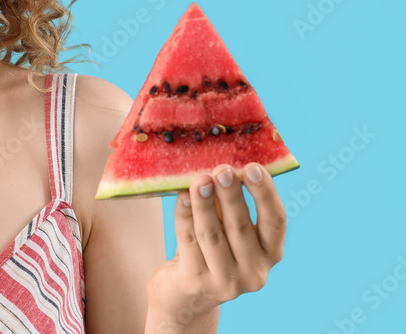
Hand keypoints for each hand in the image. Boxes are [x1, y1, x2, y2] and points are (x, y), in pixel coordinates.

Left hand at [146, 162, 286, 320]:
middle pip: (241, 227)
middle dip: (230, 195)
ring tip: (199, 178)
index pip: (275, 222)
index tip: (253, 167)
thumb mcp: (228, 229)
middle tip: (222, 169)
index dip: (265, 194)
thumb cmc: (210, 249)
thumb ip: (229, 203)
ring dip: (204, 203)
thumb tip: (221, 163)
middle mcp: (255, 272)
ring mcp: (226, 282)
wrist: (185, 293)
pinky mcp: (197, 283)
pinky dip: (184, 215)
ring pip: (212, 235)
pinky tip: (181, 195)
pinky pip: (188, 241)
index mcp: (271, 253)